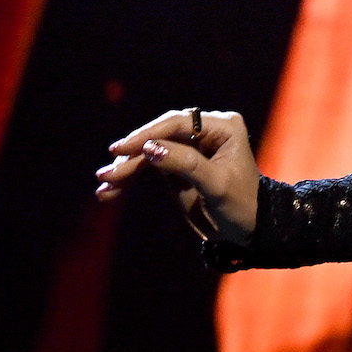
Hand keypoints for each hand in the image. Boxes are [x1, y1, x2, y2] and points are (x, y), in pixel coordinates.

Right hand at [98, 108, 261, 242]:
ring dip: (125, 169)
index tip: (120, 151)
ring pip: (149, 150)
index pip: (178, 123)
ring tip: (104, 187)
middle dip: (132, 156)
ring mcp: (189, 145)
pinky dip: (129, 178)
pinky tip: (109, 193)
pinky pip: (147, 165)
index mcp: (223, 127)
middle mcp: (206, 130)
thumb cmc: (241, 205)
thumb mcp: (217, 186)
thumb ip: (186, 164)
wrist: (247, 229)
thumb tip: (150, 148)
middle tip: (106, 176)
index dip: (147, 135)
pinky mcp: (176, 162)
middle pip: (159, 135)